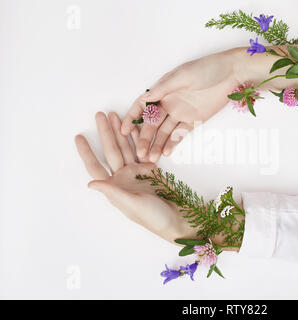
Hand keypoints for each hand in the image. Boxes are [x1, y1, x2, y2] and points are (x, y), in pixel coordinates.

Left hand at [75, 112, 196, 242]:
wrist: (176, 218)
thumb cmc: (153, 217)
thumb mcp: (132, 205)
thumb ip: (113, 192)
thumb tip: (90, 184)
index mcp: (115, 188)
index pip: (95, 167)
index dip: (86, 153)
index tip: (79, 137)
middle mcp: (123, 178)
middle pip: (111, 151)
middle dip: (105, 133)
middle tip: (100, 115)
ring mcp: (137, 172)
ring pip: (126, 148)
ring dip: (121, 132)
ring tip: (115, 115)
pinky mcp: (150, 169)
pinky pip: (142, 149)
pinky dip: (138, 138)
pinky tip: (134, 126)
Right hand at [120, 46, 297, 162]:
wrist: (232, 74)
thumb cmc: (207, 69)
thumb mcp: (182, 76)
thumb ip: (163, 89)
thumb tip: (145, 98)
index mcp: (163, 90)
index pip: (142, 106)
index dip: (132, 118)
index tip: (124, 131)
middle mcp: (169, 103)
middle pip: (152, 123)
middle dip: (144, 138)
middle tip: (139, 153)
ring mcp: (181, 113)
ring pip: (165, 132)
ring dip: (157, 144)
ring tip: (151, 159)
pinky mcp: (194, 120)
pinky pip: (180, 134)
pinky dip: (172, 143)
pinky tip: (166, 153)